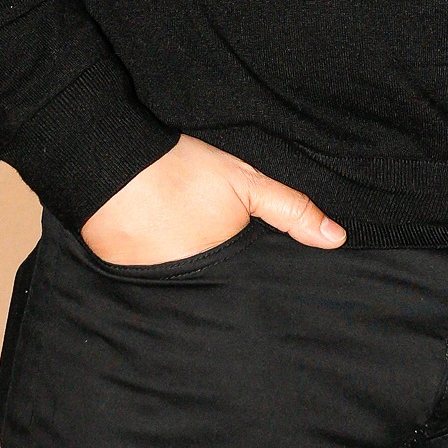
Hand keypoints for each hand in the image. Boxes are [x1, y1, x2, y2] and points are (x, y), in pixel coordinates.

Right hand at [81, 133, 345, 264]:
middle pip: (211, 290)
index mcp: (222, 265)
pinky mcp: (120, 274)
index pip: (245, 289)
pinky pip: (144, 279)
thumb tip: (336, 239)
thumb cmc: (182, 169)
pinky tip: (151, 244)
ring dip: (183, 274)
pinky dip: (150, 265)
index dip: (251, 282)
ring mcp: (152, 282)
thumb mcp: (245, 182)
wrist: (111, 158)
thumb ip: (290, 210)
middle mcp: (187, 283)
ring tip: (180, 247)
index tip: (254, 276)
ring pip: (178, 287)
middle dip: (219, 281)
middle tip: (212, 253)